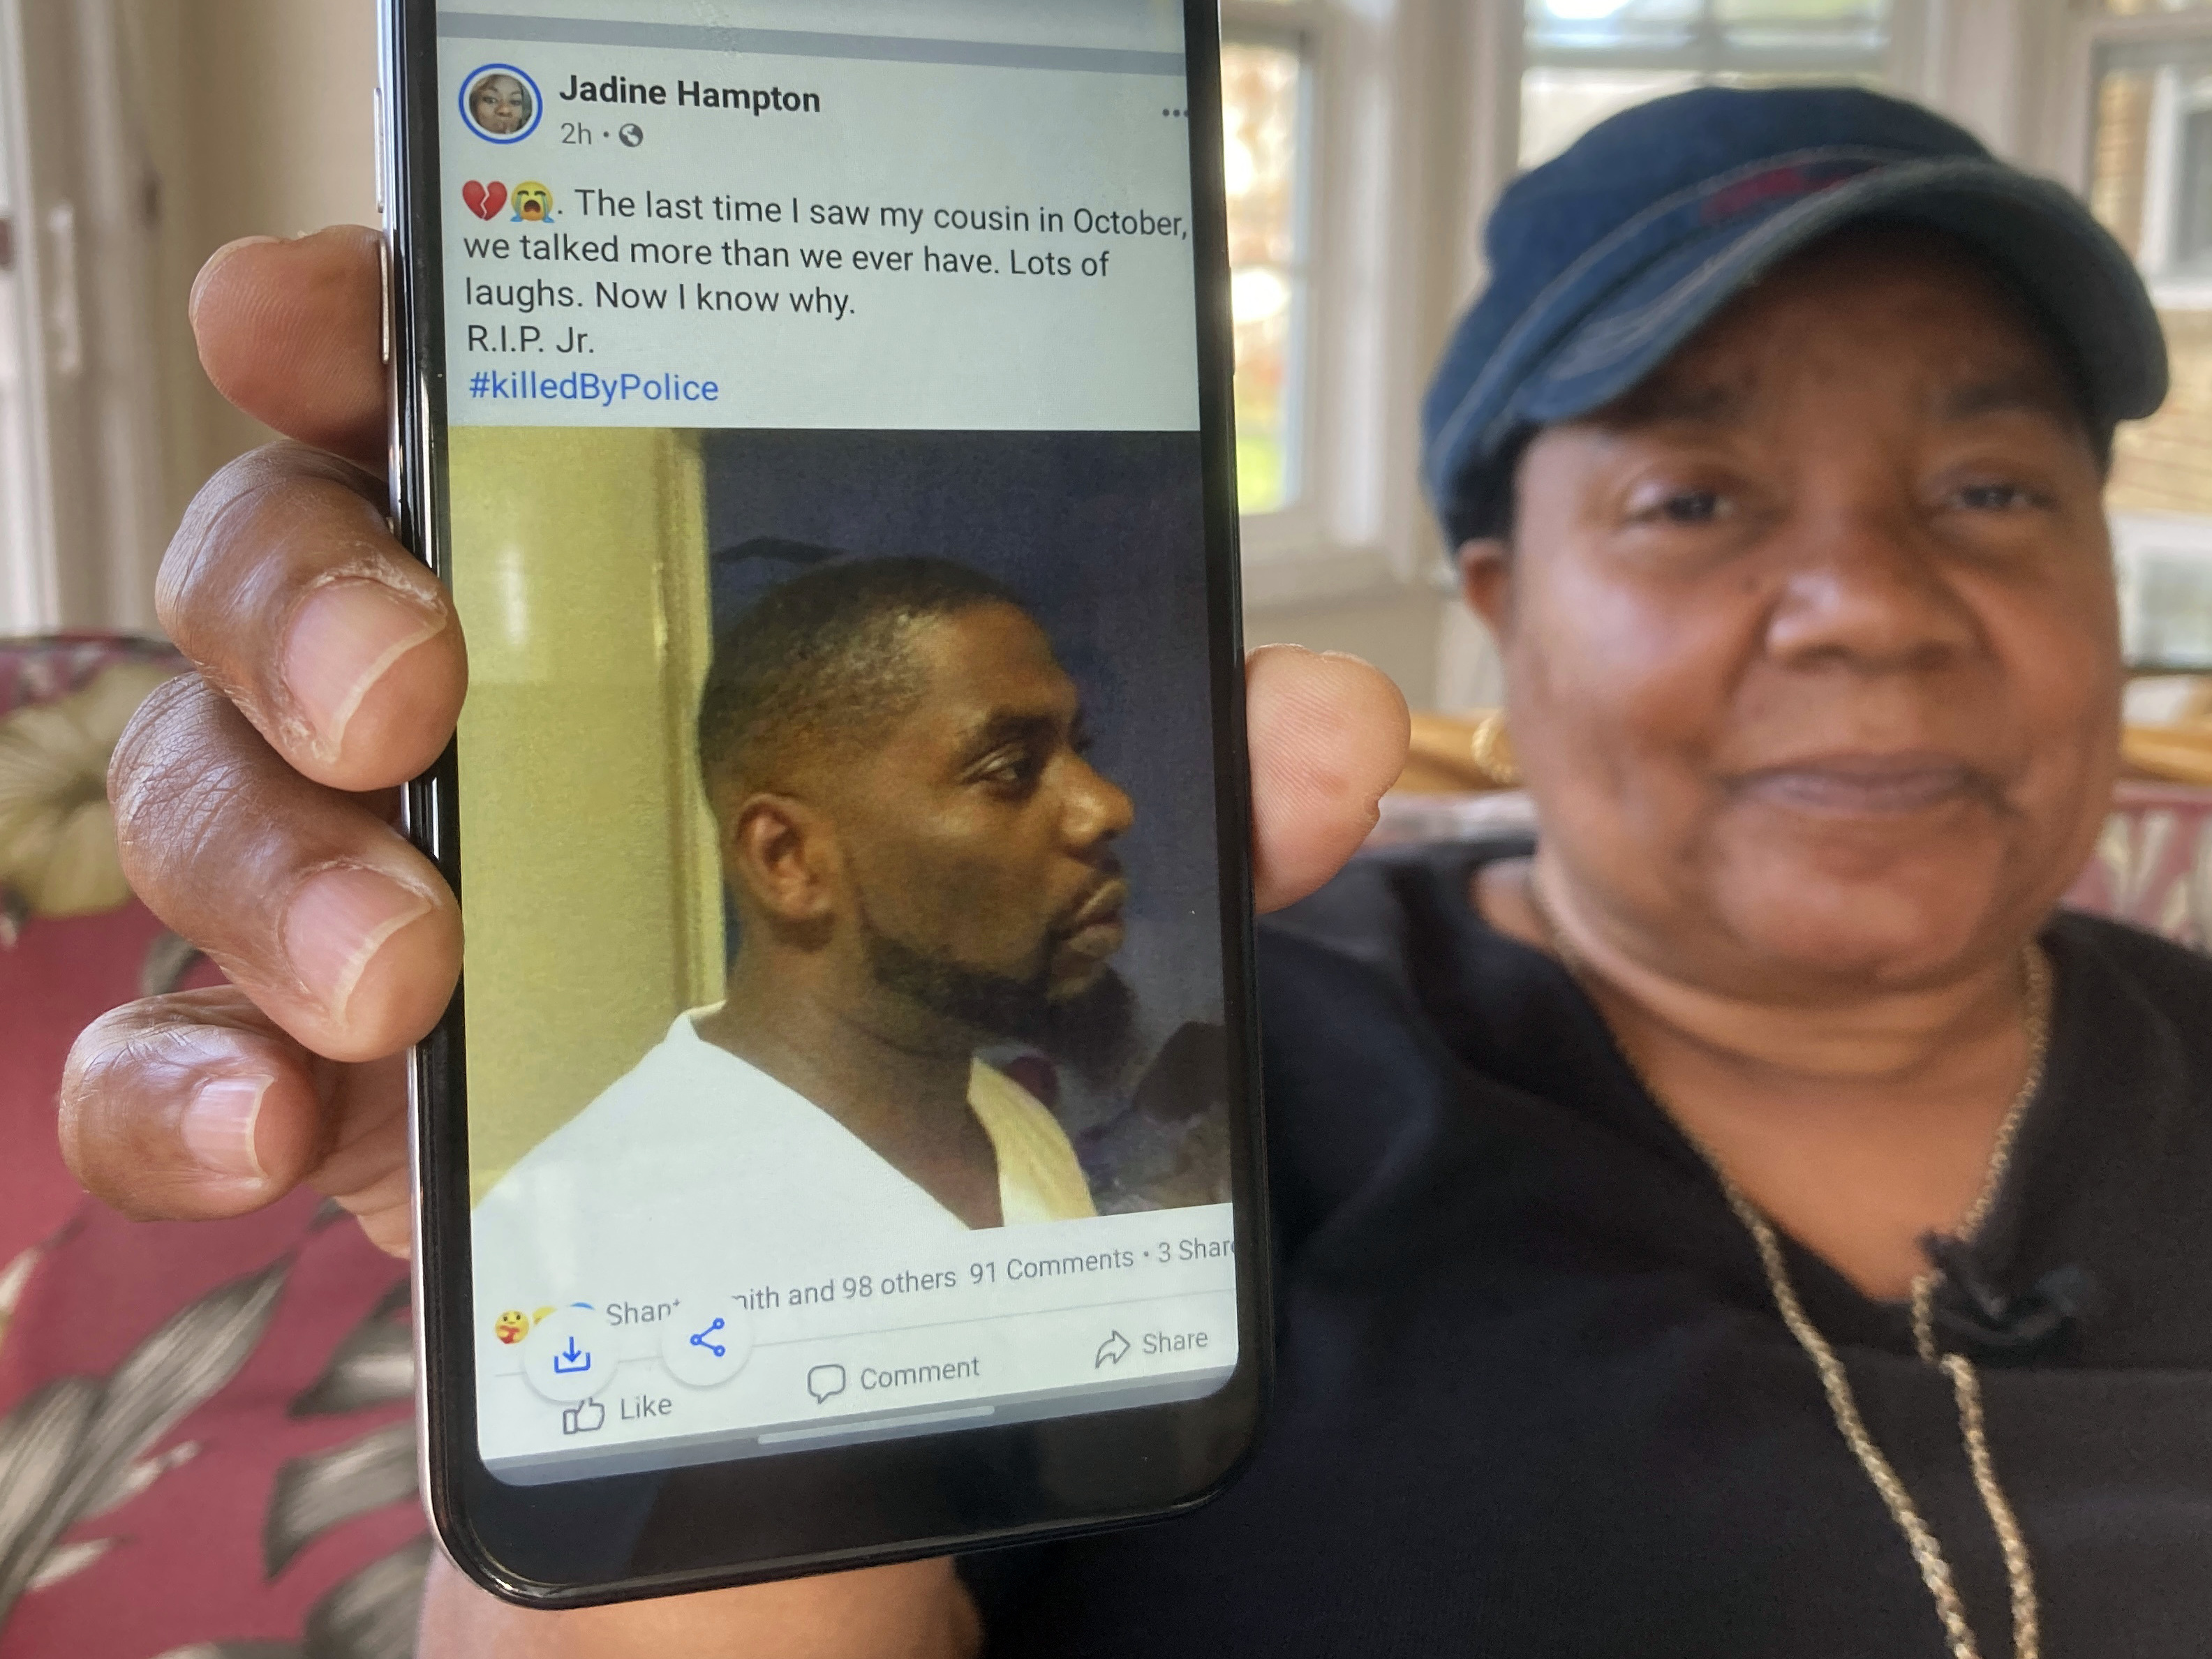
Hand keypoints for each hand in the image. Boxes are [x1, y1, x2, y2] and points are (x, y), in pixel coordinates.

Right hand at [56, 226, 1409, 1655]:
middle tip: (406, 688)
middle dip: (306, 605)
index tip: (321, 322)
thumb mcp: (1053, 886)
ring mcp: (353, 900)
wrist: (792, 1244)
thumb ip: (1189, 801)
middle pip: (268, 578)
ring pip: (198, 799)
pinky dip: (183, 1080)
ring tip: (407, 969)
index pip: (436, 427)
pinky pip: (157, 1052)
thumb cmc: (889, 1001)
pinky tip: (279, 1124)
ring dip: (271, 861)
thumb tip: (1325, 732)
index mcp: (599, 624)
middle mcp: (443, 731)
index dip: (350, 344)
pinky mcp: (304, 1082)